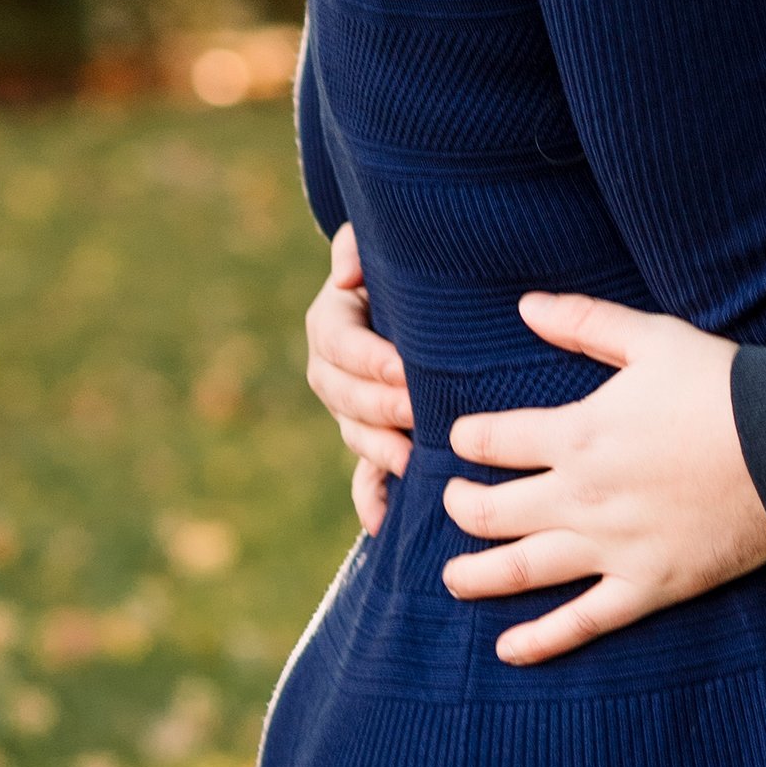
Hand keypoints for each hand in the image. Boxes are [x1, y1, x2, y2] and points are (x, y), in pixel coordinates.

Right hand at [305, 224, 414, 534]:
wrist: (434, 302)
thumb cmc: (412, 266)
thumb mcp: (387, 244)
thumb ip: (358, 247)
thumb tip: (343, 276)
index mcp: (331, 322)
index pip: (339, 343)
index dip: (367, 357)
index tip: (402, 366)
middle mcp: (334, 370)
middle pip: (342, 394)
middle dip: (377, 404)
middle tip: (415, 410)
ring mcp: (351, 410)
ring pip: (352, 433)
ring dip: (376, 447)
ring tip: (408, 457)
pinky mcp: (374, 439)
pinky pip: (364, 475)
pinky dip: (371, 498)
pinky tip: (384, 522)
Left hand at [442, 294, 765, 665]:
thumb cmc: (724, 386)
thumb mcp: (653, 338)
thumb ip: (585, 323)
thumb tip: (525, 305)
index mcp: (579, 433)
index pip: (493, 441)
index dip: (467, 439)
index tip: (462, 440)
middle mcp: (582, 496)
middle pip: (492, 511)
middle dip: (461, 507)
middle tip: (452, 503)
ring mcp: (612, 547)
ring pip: (522, 569)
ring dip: (476, 575)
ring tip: (453, 577)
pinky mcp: (648, 585)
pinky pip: (582, 621)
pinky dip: (540, 641)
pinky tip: (508, 650)